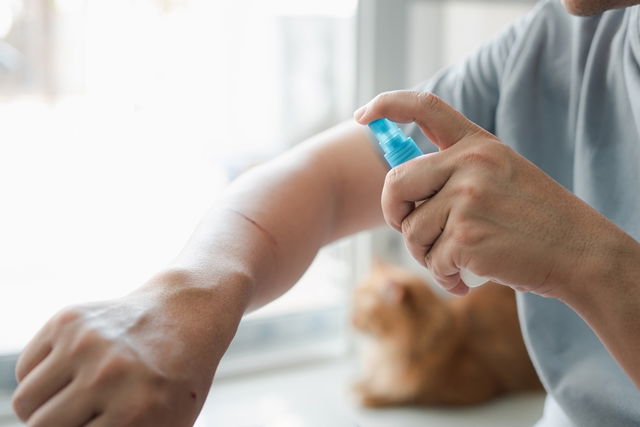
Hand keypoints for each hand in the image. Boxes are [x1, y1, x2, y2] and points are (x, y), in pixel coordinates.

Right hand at [12, 271, 244, 426]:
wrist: (186, 316)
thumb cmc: (172, 382)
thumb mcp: (164, 426)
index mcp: (135, 412)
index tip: (95, 421)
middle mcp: (108, 375)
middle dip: (58, 426)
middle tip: (84, 413)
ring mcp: (86, 343)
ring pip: (25, 402)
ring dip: (42, 407)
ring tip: (75, 397)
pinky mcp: (68, 319)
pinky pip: (25, 369)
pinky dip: (41, 377)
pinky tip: (73, 368)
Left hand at [355, 90, 614, 296]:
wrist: (580, 252)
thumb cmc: (536, 219)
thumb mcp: (501, 175)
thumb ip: (457, 174)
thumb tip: (401, 195)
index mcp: (478, 144)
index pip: (425, 107)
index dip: (387, 105)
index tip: (362, 115)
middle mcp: (469, 164)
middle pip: (394, 184)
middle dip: (394, 213)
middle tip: (409, 229)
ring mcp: (467, 199)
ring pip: (411, 232)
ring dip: (427, 255)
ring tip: (455, 262)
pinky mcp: (466, 237)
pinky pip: (432, 261)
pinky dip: (445, 276)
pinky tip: (465, 279)